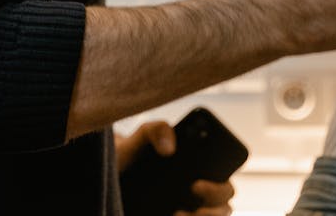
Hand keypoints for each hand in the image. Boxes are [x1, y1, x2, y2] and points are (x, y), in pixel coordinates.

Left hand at [116, 121, 234, 215]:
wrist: (110, 173)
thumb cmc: (130, 154)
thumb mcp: (140, 137)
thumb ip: (156, 129)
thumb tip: (170, 147)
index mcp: (200, 167)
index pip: (225, 176)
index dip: (222, 181)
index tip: (200, 179)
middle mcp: (199, 191)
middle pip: (225, 199)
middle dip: (216, 196)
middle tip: (194, 187)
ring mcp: (188, 208)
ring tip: (179, 212)